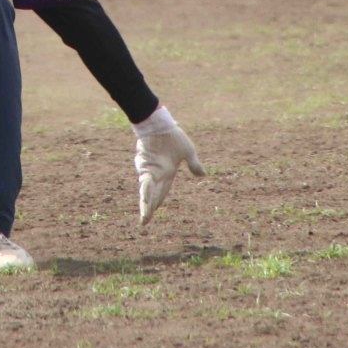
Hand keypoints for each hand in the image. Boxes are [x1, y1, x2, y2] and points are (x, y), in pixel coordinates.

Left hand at [133, 105, 205, 224]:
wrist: (160, 123)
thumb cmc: (173, 135)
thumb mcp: (187, 151)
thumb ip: (194, 164)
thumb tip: (203, 175)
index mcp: (167, 172)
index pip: (163, 190)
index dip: (158, 202)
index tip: (152, 213)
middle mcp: (157, 174)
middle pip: (154, 195)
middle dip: (149, 209)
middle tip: (144, 223)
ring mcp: (151, 170)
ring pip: (148, 192)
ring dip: (146, 205)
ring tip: (144, 218)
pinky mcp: (146, 166)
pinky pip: (146, 182)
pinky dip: (146, 192)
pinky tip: (145, 201)